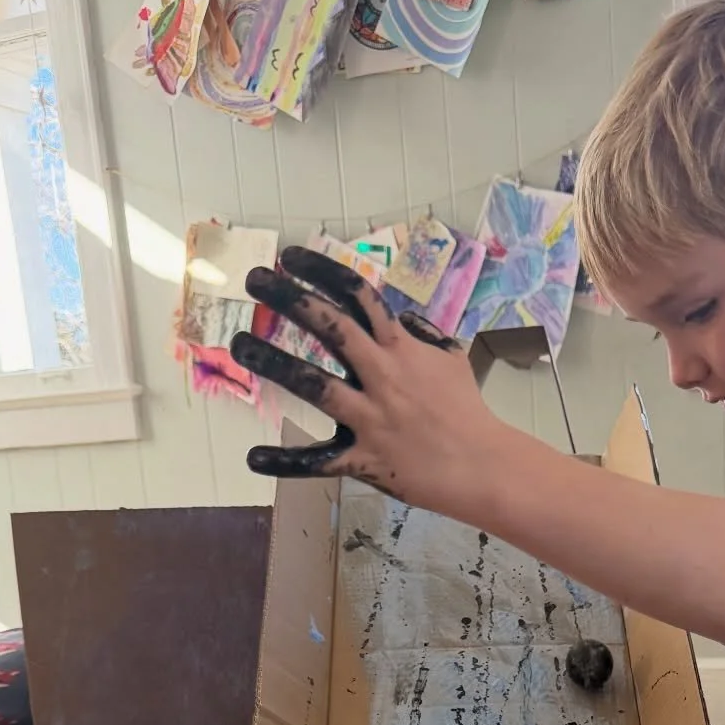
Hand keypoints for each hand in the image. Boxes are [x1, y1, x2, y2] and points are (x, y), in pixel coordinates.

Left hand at [232, 245, 499, 509]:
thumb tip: (404, 320)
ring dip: (274, 362)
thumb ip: (425, 335)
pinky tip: (253, 458)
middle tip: (254, 281)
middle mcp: (382, 376)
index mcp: (401, 349)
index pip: (358, 296)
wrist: (484, 466)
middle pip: (331, 327)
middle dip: (289, 299)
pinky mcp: (365, 459)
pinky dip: (285, 462)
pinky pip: (319, 461)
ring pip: (316, 385)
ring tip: (240, 345)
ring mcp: (371, 418)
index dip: (321, 271)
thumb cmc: (468, 412)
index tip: (289, 258)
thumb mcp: (454, 359)